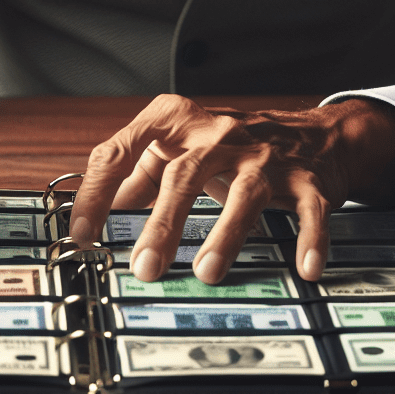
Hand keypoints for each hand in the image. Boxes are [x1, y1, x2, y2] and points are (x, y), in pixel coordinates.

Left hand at [68, 94, 394, 282]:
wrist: (313, 131)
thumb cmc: (233, 141)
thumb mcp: (180, 144)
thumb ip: (139, 171)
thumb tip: (99, 208)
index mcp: (175, 120)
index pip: (122, 150)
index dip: (97, 193)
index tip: (81, 233)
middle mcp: (218, 133)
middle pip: (183, 175)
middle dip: (162, 223)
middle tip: (144, 268)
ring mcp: (264, 156)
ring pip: (245, 193)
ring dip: (226, 234)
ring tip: (206, 272)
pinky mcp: (305, 179)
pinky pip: (307, 211)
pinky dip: (309, 239)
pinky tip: (304, 268)